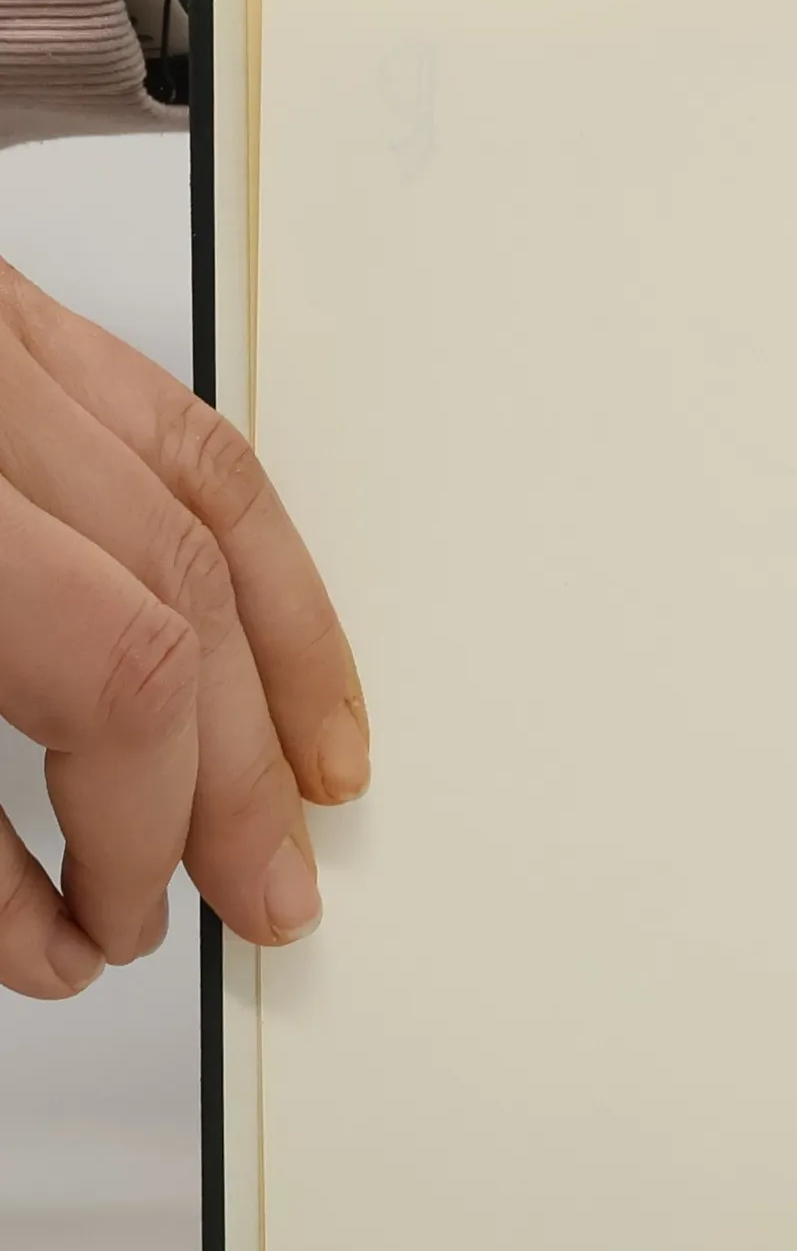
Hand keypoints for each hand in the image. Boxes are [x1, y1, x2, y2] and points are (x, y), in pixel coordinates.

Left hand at [0, 260, 364, 998]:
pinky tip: (280, 640)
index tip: (105, 932)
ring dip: (285, 670)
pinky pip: (184, 430)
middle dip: (222, 787)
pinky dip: (254, 552)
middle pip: (172, 607)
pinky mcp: (6, 316)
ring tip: (311, 783)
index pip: (108, 674)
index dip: (128, 835)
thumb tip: (30, 934)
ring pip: (211, 512)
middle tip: (247, 896)